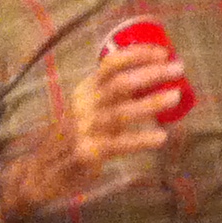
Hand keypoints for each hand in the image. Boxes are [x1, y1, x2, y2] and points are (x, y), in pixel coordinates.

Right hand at [2, 45, 186, 218]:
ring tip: (176, 97)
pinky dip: (141, 139)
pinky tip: (161, 137)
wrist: (43, 170)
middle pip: (120, 84)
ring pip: (121, 112)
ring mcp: (84, 128)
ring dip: (151, 103)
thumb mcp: (87, 108)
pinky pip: (118, 144)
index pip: (110, 64)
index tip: (163, 52)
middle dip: (151, 74)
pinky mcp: (87, 152)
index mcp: (85, 90)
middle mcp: (83, 105)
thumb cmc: (74, 136)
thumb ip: (112, 96)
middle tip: (178, 69)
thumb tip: (155, 81)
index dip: (138, 55)